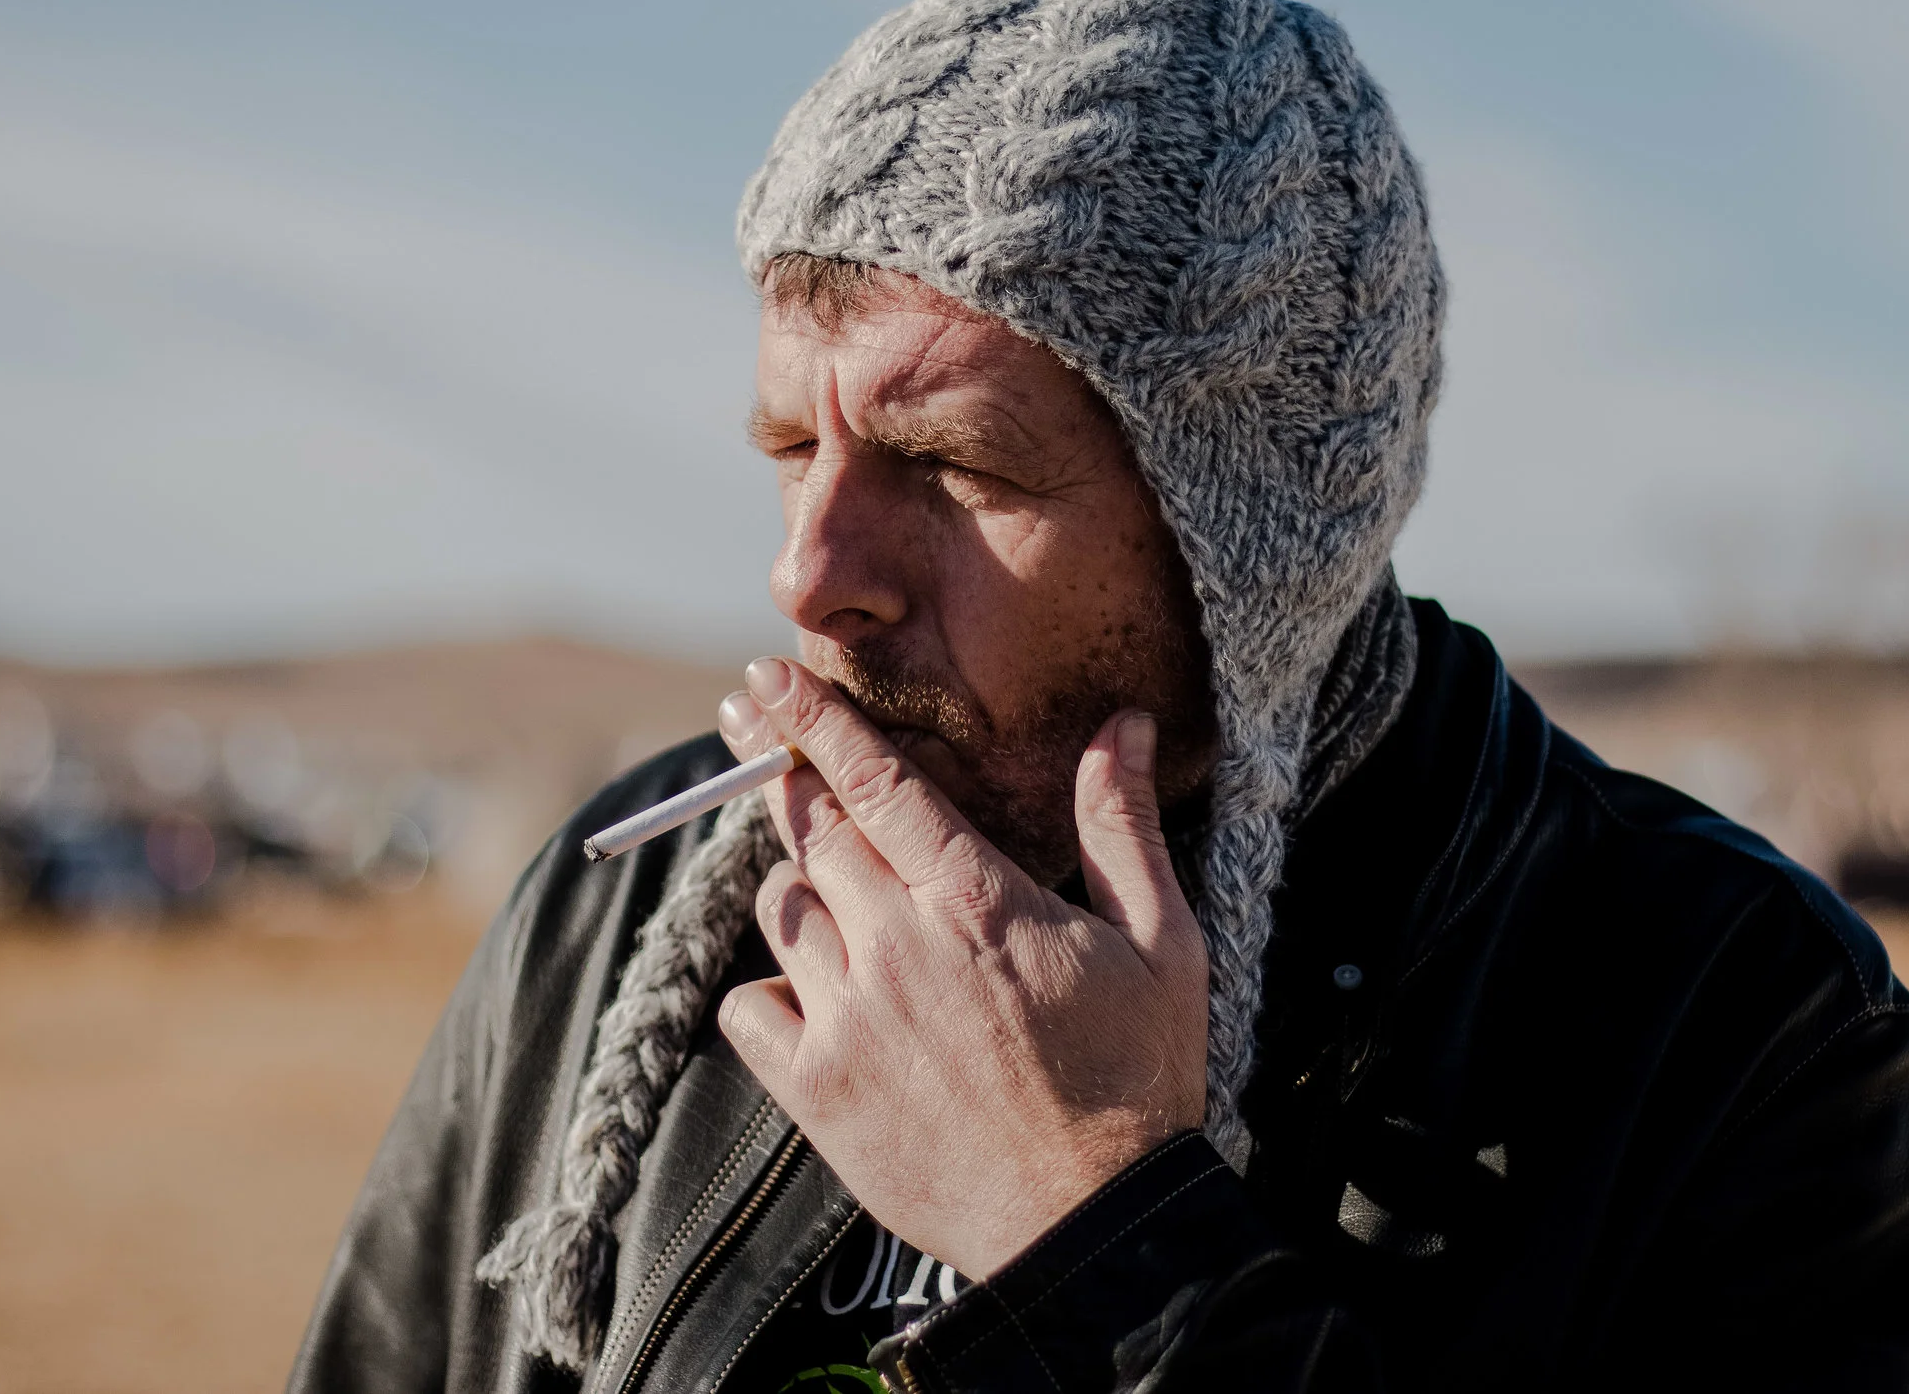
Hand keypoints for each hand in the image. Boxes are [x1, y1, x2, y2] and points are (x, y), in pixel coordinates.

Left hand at [714, 657, 1207, 1280]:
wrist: (1089, 1227)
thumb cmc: (1136, 1082)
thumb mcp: (1160, 944)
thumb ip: (1123, 827)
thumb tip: (1118, 727)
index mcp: (977, 898)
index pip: (874, 780)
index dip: (811, 721)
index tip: (764, 681)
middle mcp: (898, 945)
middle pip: (811, 829)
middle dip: (782, 776)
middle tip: (754, 736)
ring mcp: (849, 1018)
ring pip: (779, 910)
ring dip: (796, 885)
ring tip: (832, 894)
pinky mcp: (817, 1089)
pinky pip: (748, 1006)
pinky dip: (769, 989)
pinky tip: (813, 994)